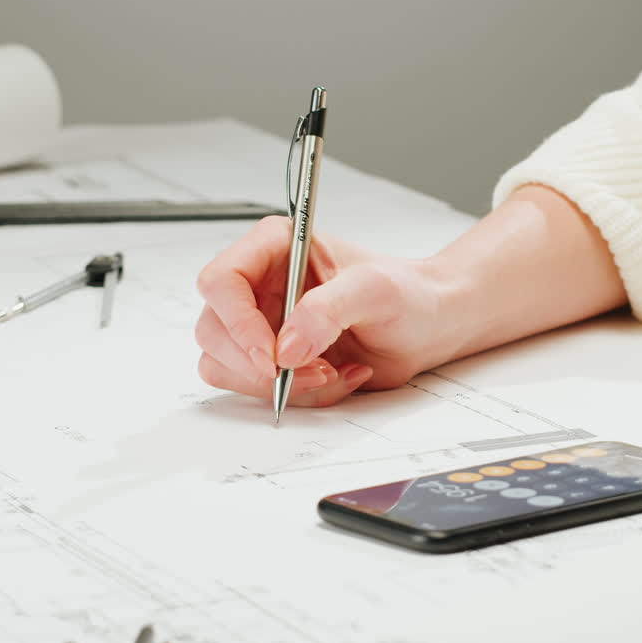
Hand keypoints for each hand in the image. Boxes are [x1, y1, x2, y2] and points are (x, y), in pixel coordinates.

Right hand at [195, 216, 454, 406]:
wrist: (428, 326)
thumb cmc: (407, 293)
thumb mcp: (375, 290)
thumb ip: (328, 310)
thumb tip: (285, 347)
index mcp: (274, 248)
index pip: (221, 281)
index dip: (236, 322)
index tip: (270, 354)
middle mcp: (259, 285)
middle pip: (214, 331)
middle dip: (259, 364)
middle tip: (312, 369)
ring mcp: (262, 325)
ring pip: (227, 366)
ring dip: (280, 383)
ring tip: (331, 370)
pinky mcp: (273, 359)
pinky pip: (258, 390)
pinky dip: (298, 394)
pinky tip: (337, 374)